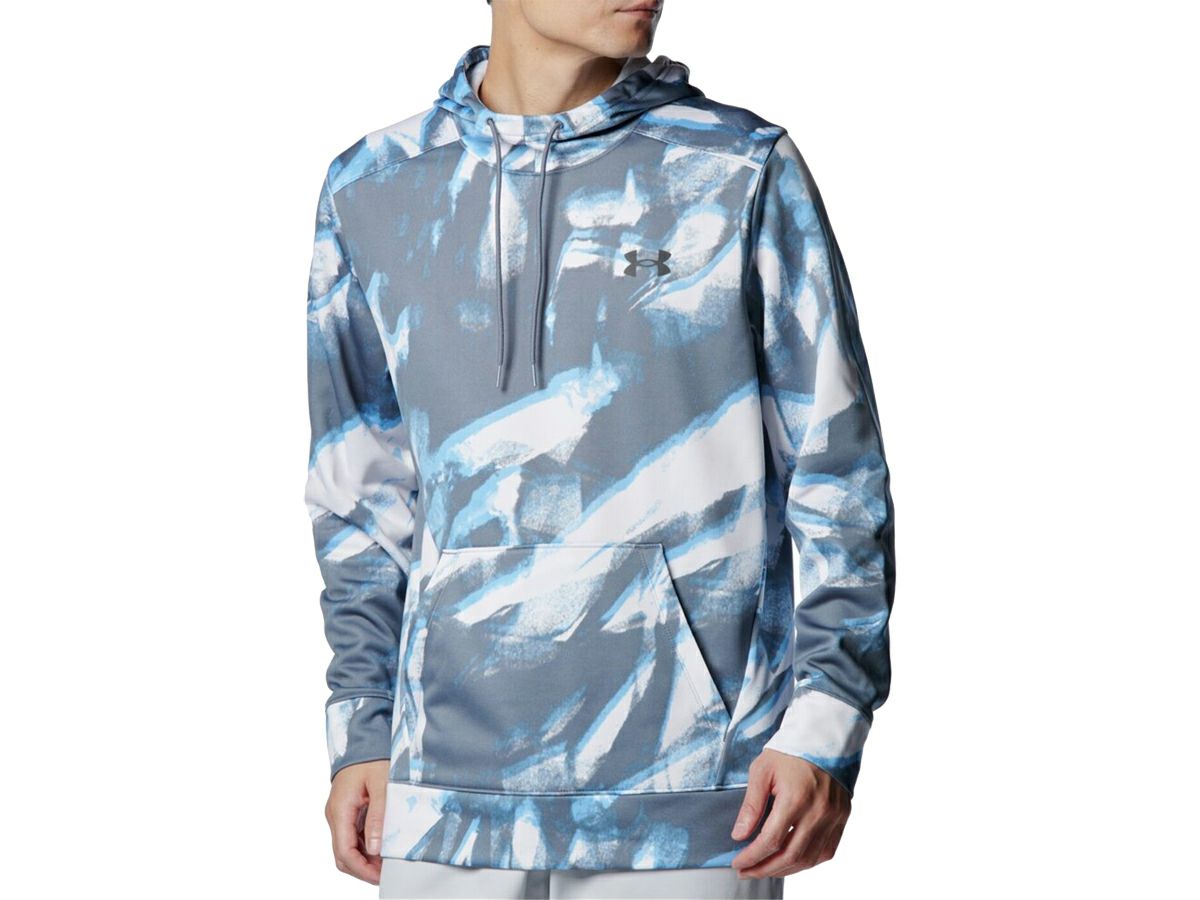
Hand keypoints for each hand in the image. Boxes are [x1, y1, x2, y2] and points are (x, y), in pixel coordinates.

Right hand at [325, 759, 388, 883]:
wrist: (363, 740)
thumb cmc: (372, 758)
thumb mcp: (382, 785)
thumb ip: (378, 817)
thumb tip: (375, 848)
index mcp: (340, 809)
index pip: (344, 852)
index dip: (361, 869)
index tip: (380, 877)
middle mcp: (335, 815)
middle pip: (342, 855)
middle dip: (362, 868)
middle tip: (385, 872)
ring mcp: (339, 814)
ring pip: (346, 848)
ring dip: (364, 859)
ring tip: (386, 862)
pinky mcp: (346, 811)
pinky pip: (351, 836)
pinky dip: (364, 846)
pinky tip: (381, 847)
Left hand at [730, 749, 850, 878]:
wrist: (824, 737)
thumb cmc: (789, 751)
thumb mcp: (762, 770)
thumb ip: (751, 805)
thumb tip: (739, 836)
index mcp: (796, 798)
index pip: (770, 840)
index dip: (752, 856)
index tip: (737, 863)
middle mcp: (818, 812)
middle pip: (790, 856)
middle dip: (765, 869)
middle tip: (747, 872)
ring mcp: (834, 817)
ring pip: (809, 859)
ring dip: (785, 869)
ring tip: (765, 869)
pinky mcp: (842, 818)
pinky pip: (826, 851)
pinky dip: (807, 862)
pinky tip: (790, 861)